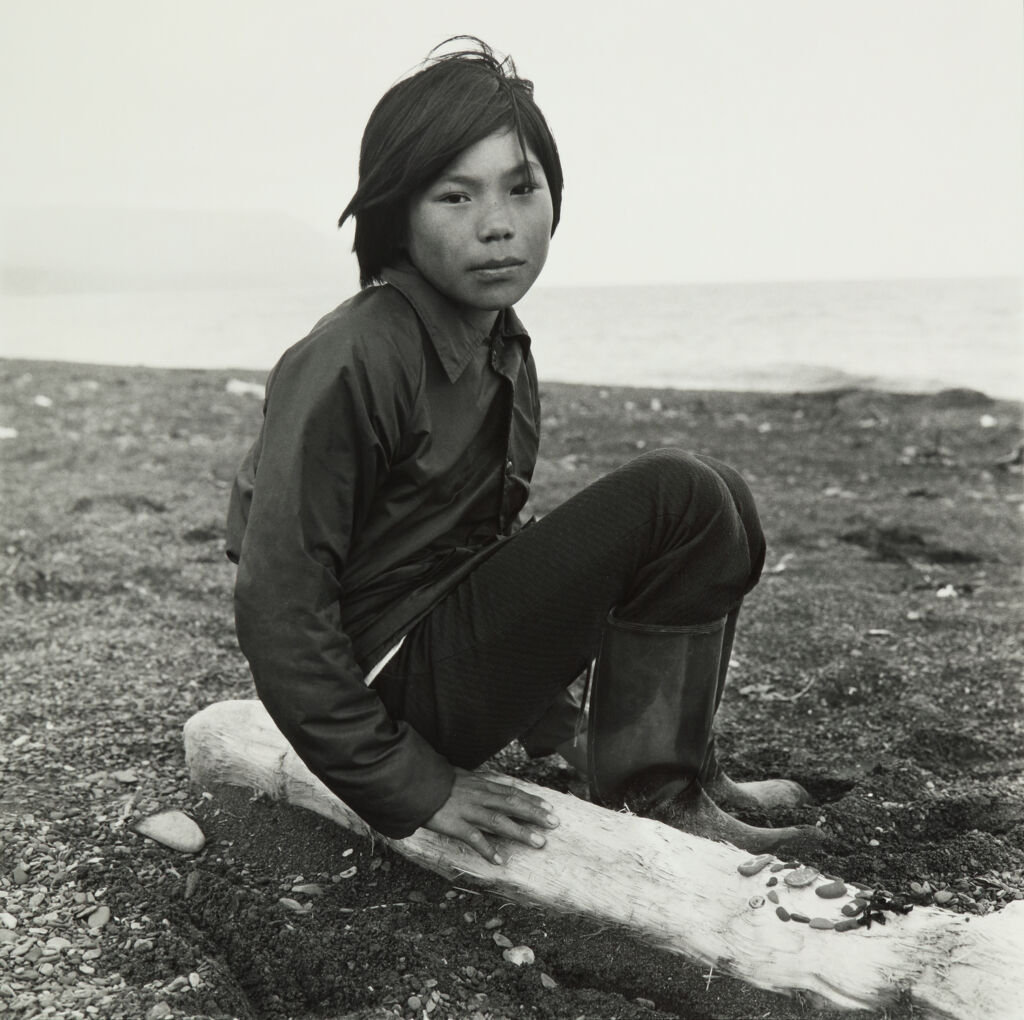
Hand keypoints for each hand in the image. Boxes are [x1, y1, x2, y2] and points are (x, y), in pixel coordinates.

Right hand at [424, 767, 559, 864]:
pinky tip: (500, 860)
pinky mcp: (455, 824)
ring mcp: (468, 810)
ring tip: (538, 842)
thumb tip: (492, 788)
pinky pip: (474, 838)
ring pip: (499, 821)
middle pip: (512, 804)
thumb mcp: (462, 777)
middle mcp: (479, 796)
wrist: (414, 783)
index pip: (512, 792)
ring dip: (520, 832)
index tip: (550, 807)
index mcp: (481, 786)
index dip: (532, 800)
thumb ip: (478, 784)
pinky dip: (488, 849)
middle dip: (535, 814)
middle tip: (555, 824)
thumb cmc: (437, 782)